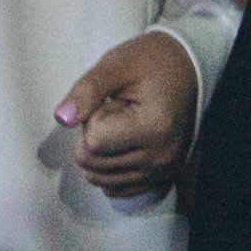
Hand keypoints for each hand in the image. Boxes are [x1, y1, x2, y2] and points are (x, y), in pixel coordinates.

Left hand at [56, 29, 199, 197]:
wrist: (188, 68)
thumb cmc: (151, 61)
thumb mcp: (117, 63)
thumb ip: (87, 90)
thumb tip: (62, 118)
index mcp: (154, 126)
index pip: (94, 141)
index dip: (94, 116)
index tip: (115, 99)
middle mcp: (161, 157)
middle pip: (95, 162)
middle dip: (96, 135)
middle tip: (119, 110)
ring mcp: (163, 171)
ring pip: (101, 178)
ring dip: (102, 153)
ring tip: (124, 125)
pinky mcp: (162, 178)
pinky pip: (117, 189)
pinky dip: (110, 170)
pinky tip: (123, 145)